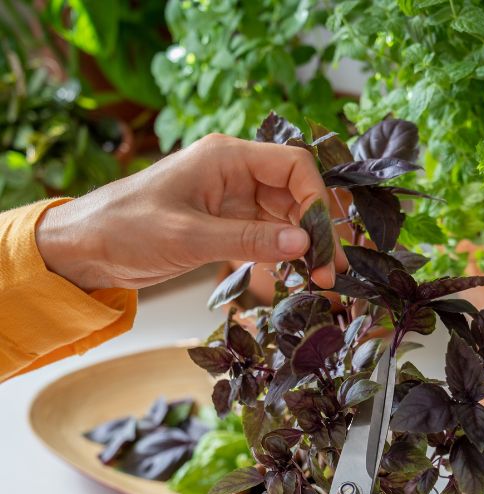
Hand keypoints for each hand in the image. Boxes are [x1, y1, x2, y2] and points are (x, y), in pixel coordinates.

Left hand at [35, 134, 346, 290]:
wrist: (86, 248)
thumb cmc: (126, 229)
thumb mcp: (190, 237)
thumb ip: (250, 239)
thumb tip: (304, 244)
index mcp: (226, 157)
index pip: (293, 166)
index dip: (316, 200)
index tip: (322, 242)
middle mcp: (234, 173)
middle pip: (295, 193)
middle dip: (315, 230)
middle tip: (329, 271)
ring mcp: (231, 199)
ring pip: (285, 217)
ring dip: (302, 246)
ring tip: (318, 279)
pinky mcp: (224, 224)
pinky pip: (265, 235)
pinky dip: (280, 255)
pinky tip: (289, 278)